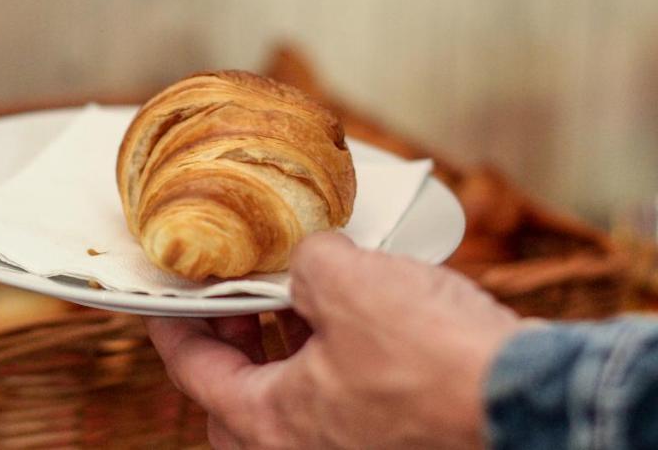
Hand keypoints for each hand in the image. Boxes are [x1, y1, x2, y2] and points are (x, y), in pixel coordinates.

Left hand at [146, 233, 520, 448]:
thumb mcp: (345, 281)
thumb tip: (309, 260)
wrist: (531, 402)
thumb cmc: (432, 357)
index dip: (173, 325)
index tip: (162, 297)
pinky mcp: (399, 441)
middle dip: (231, 344)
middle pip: (239, 400)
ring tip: (298, 290)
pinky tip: (357, 311)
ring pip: (296, 402)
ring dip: (289, 346)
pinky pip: (344, 403)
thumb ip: (305, 263)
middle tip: (234, 295)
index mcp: (273, 426)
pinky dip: (336, 358)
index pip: (194, 372)